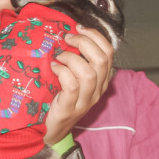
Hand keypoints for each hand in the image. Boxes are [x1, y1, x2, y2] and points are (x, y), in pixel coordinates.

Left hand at [44, 24, 114, 144]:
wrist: (49, 131)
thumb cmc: (58, 100)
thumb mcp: (72, 78)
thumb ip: (76, 60)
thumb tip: (69, 34)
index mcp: (101, 80)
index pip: (109, 52)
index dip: (96, 36)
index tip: (79, 27)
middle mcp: (97, 90)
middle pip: (102, 59)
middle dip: (84, 42)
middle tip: (67, 38)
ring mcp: (84, 101)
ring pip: (89, 73)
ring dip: (71, 58)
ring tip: (58, 56)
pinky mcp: (69, 108)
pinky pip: (72, 85)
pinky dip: (62, 72)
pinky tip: (53, 68)